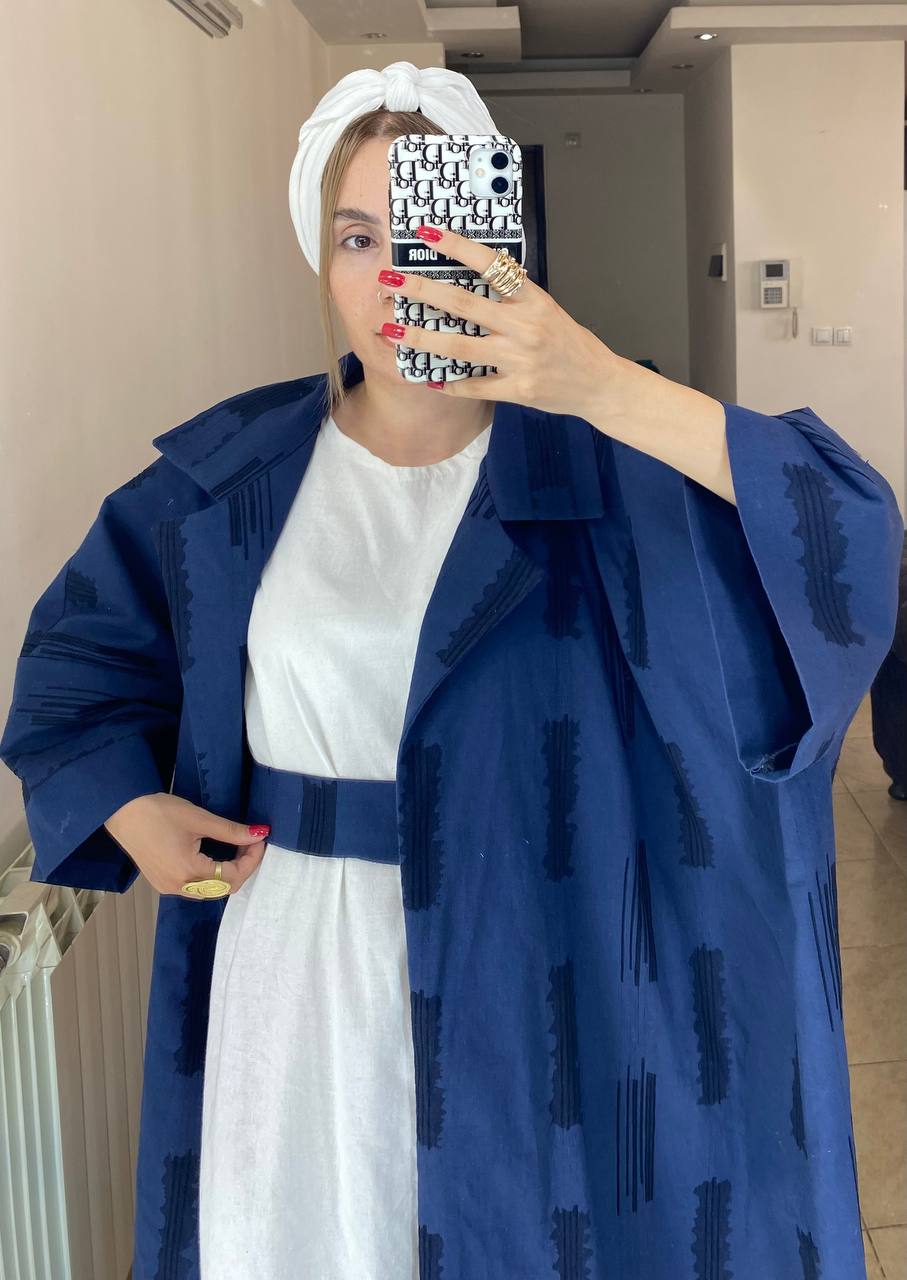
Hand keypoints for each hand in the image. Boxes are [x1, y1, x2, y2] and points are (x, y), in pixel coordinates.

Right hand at [103, 793, 268, 896]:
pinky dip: (211, 874)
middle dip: (242, 867)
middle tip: (250, 843)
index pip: (233, 877)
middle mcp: (178, 887)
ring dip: (227, 873)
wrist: (121, 810)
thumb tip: (260, 834)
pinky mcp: (161, 882)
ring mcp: (168, 887)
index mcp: (188, 873)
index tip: (260, 840)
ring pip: (209, 890)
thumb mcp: (199, 819)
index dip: (251, 860)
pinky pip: (194, 886)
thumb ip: (231, 831)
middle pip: (222, 889)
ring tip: (236, 848)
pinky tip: (215, 855)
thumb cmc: (158, 811)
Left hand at [379, 223, 626, 419]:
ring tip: (392, 332)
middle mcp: (525, 326)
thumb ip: (512, 297)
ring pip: (460, 347)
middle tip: (390, 280)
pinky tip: (430, 378)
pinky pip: (475, 386)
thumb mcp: (545, 308)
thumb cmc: (568, 342)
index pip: (490, 264)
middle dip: (421, 290)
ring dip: (421, 339)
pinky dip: (451, 384)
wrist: (598, 383)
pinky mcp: (518, 389)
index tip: (427, 233)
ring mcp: (520, 359)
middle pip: (463, 304)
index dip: (457, 246)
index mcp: (533, 298)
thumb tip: (470, 279)